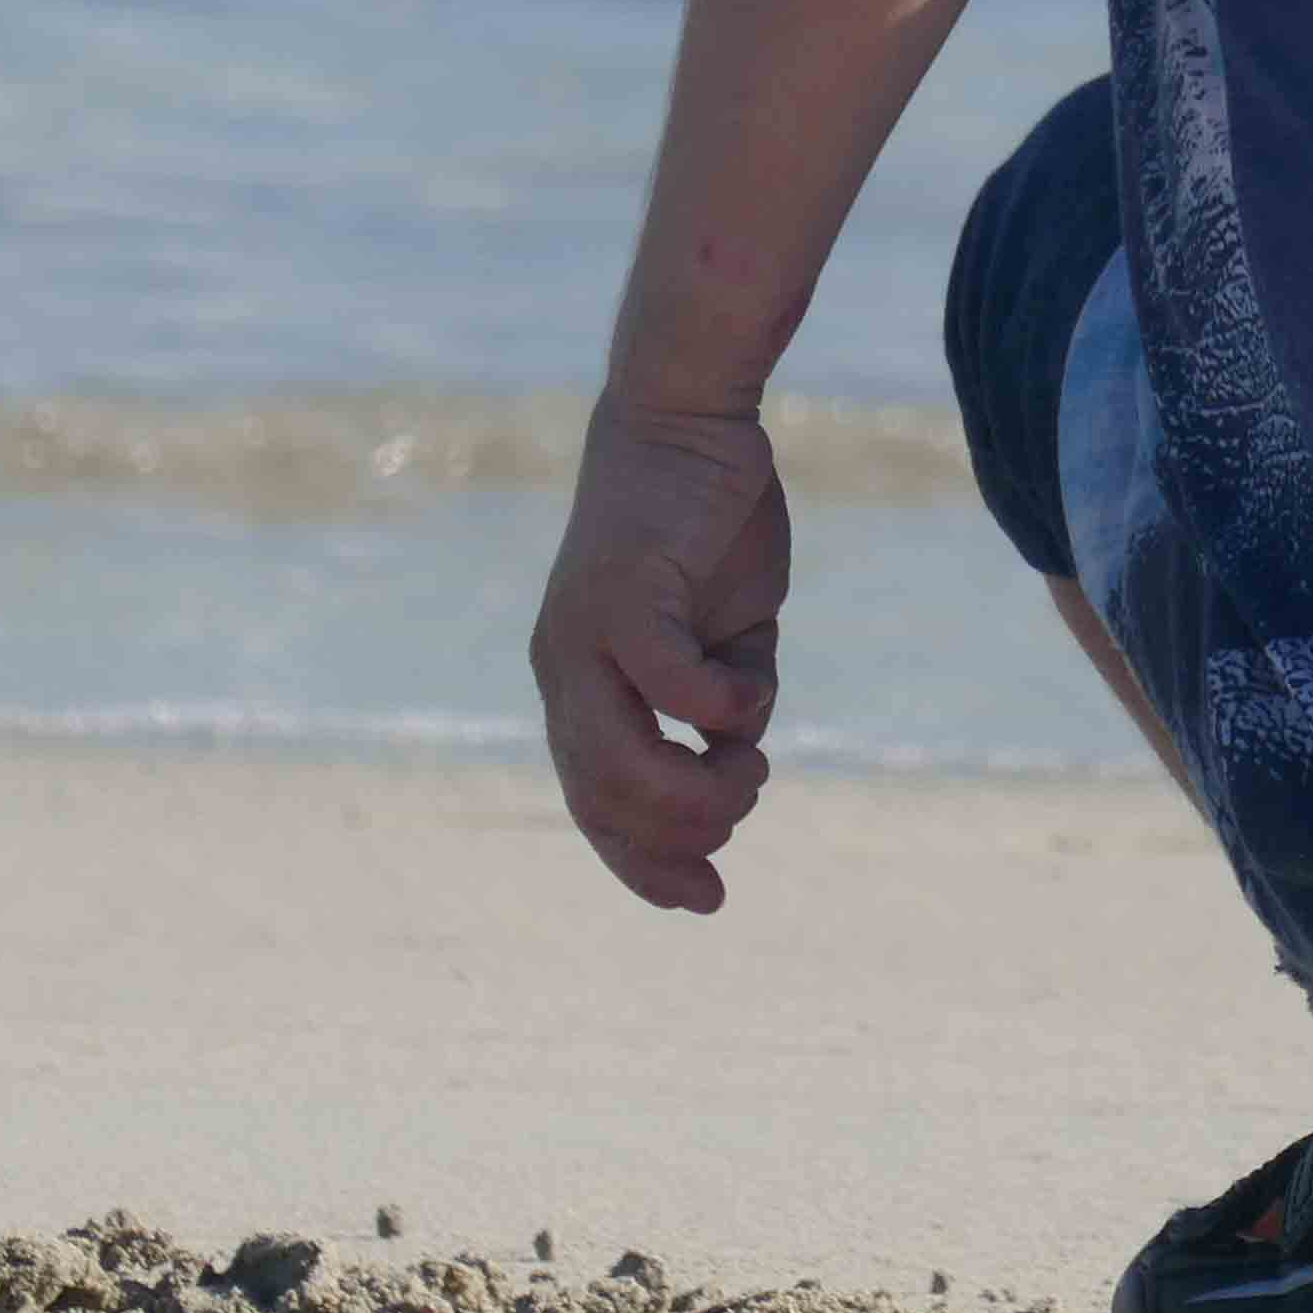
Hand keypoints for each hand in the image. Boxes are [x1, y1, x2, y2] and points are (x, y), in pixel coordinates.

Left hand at [530, 396, 791, 911]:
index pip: (596, 802)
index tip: (704, 899)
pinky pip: (662, 680)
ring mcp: (585, 634)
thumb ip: (728, 695)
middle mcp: (565, 668)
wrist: (688, 413)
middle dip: (675, 838)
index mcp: (582, 682)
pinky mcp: (623, 592)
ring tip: (747, 774)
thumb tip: (735, 758)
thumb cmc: (709, 520)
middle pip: (602, 799)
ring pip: (618, 760)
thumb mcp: (726, 631)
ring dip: (694, 789)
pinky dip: (710, 709)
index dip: (645, 863)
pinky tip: (747, 705)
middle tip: (741, 816)